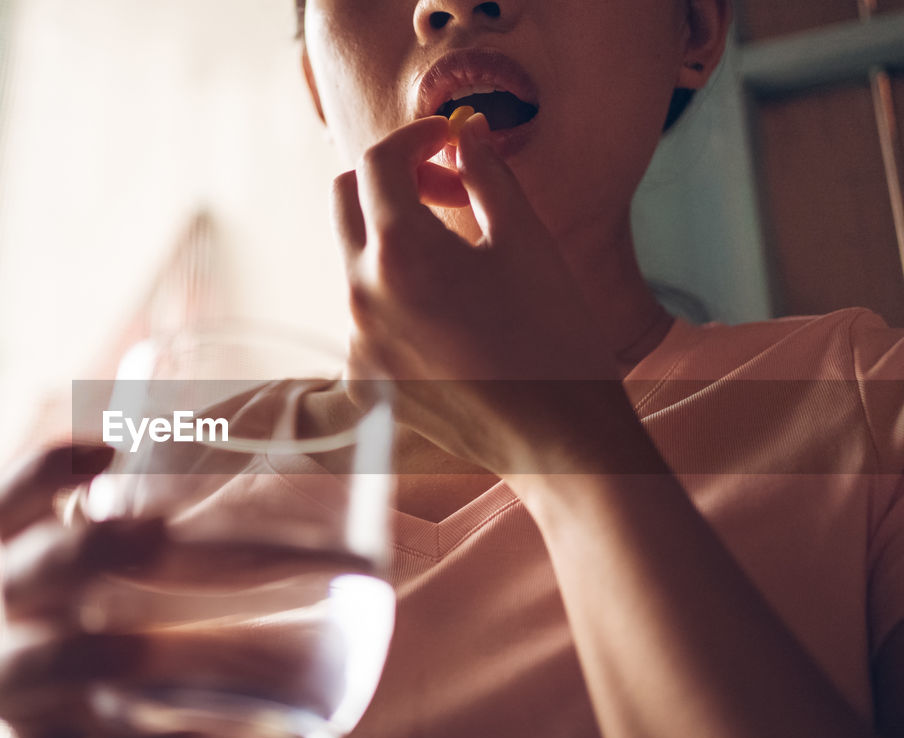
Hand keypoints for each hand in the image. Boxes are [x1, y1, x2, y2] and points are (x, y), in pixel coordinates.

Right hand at [0, 444, 277, 737]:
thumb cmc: (186, 677)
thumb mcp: (203, 601)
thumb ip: (251, 531)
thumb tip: (365, 414)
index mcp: (50, 588)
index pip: (7, 511)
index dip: (42, 470)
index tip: (111, 447)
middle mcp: (24, 644)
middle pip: (12, 580)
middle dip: (75, 551)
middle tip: (155, 537)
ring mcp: (40, 725)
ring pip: (11, 675)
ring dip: (85, 652)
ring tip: (152, 650)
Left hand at [335, 113, 635, 476]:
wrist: (556, 439)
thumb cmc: (553, 336)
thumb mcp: (526, 240)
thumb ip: (486, 173)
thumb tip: (465, 132)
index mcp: (400, 252)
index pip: (378, 162)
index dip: (416, 137)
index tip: (449, 141)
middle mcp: (361, 295)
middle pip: (346, 201)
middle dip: (391, 180)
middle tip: (449, 191)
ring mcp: (355, 342)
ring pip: (357, 260)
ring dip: (395, 241)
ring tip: (460, 264)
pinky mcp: (360, 379)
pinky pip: (364, 315)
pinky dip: (396, 298)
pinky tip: (449, 320)